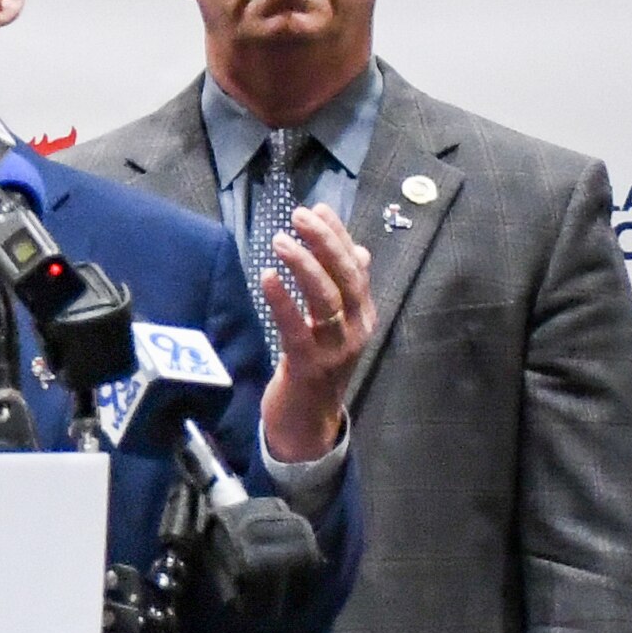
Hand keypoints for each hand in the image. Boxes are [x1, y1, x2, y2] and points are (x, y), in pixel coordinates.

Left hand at [255, 204, 371, 464]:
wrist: (308, 425)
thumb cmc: (318, 369)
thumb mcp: (338, 328)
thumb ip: (346, 290)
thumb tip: (358, 249)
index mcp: (363, 316)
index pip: (355, 268)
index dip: (337, 236)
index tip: (317, 208)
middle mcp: (356, 330)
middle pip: (345, 278)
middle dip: (324, 242)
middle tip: (300, 215)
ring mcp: (335, 350)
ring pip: (325, 300)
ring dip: (304, 266)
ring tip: (281, 240)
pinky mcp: (310, 368)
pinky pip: (297, 329)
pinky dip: (283, 301)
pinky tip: (268, 278)